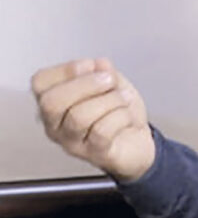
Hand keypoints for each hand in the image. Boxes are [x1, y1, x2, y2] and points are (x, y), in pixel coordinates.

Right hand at [31, 58, 155, 181]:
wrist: (137, 142)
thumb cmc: (117, 113)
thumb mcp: (112, 83)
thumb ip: (102, 70)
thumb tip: (97, 64)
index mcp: (55, 102)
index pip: (40, 82)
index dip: (66, 69)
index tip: (89, 65)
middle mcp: (56, 125)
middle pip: (52, 103)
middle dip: (87, 84)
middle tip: (109, 80)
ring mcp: (72, 142)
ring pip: (79, 116)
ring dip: (110, 100)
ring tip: (123, 98)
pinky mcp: (94, 153)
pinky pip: (102, 131)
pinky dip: (121, 116)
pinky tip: (126, 115)